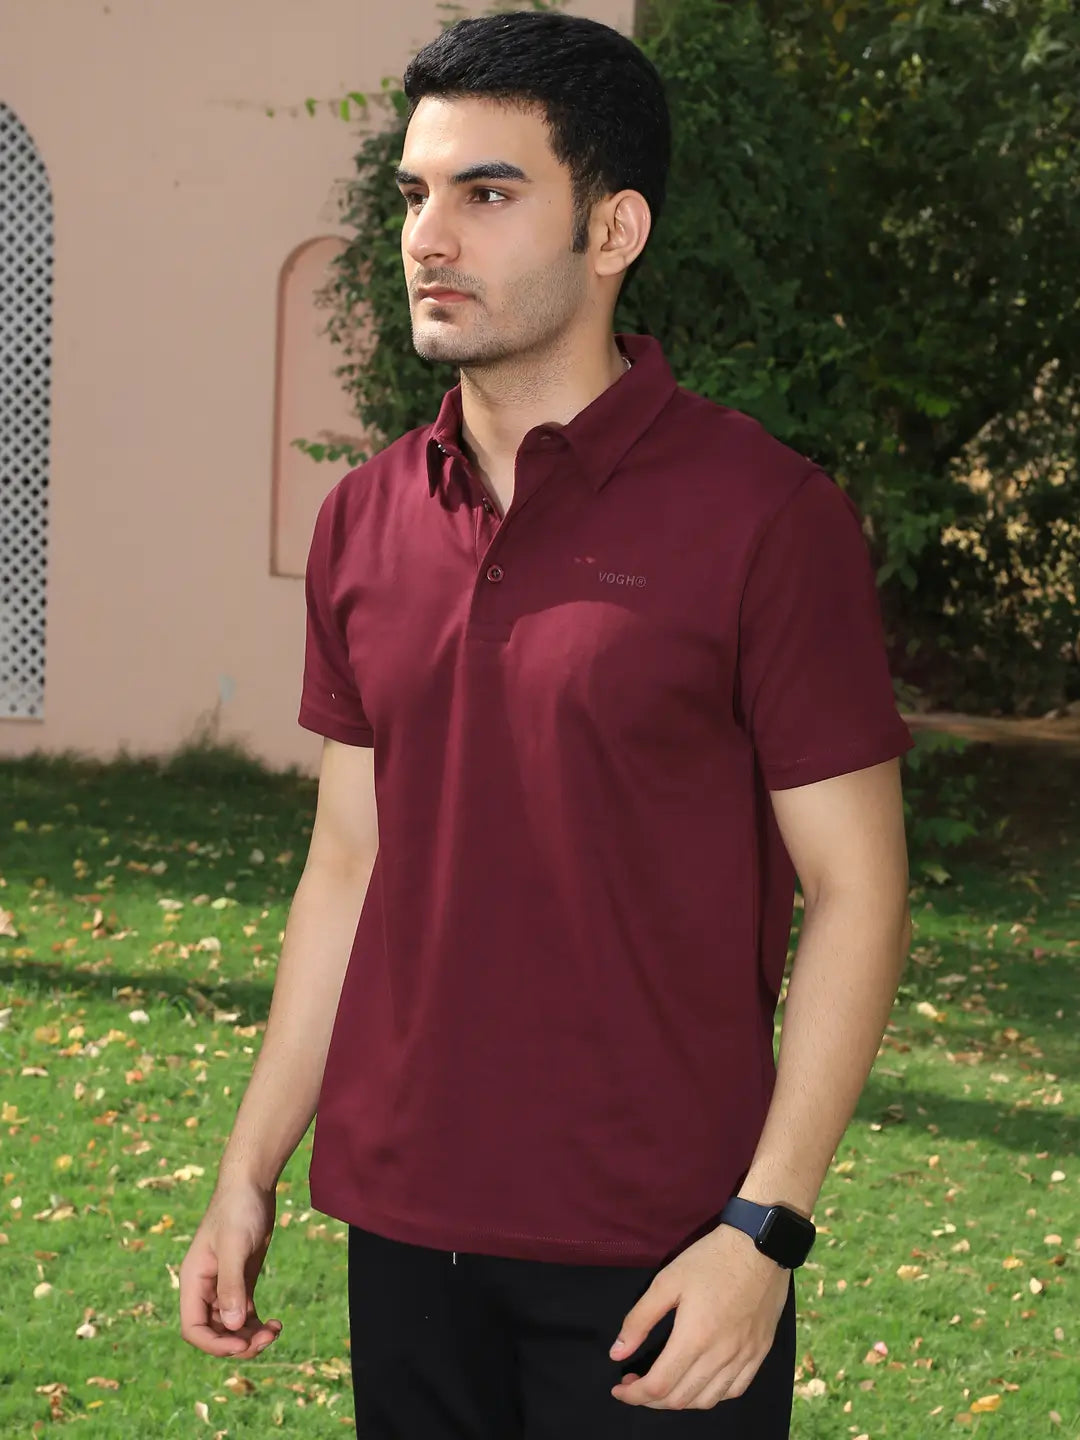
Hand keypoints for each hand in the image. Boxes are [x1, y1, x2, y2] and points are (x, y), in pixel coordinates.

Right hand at [178, 1180, 283, 1359]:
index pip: (193, 1327)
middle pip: (214, 1332)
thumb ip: (231, 1286)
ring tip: (275, 1331)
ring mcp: (224, 1284)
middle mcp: (205, 1287)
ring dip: (250, 1336)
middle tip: (267, 1338)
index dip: (214, 1344)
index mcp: (193, 1281)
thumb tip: (232, 1327)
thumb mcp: (235, 1247)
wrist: (252, 1184)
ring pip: (231, 1326)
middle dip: (237, 1342)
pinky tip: (276, 1324)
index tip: (242, 1345)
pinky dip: (257, 1324)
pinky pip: (245, 1313)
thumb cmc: (238, 1209)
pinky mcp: (242, 1279)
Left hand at [608, 1223, 790, 1409]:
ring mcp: (744, 1358)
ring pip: (707, 1401)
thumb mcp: (667, 1281)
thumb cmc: (709, 1260)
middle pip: (681, 1399)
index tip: (619, 1388)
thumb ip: (640, 1320)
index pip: (659, 1385)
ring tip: (663, 1385)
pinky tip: (699, 1384)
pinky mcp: (759, 1354)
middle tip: (635, 1384)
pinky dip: (711, 1396)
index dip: (634, 1395)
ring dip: (679, 1401)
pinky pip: (734, 1391)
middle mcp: (721, 1356)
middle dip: (651, 1399)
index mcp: (694, 1338)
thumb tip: (617, 1353)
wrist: (759, 1247)